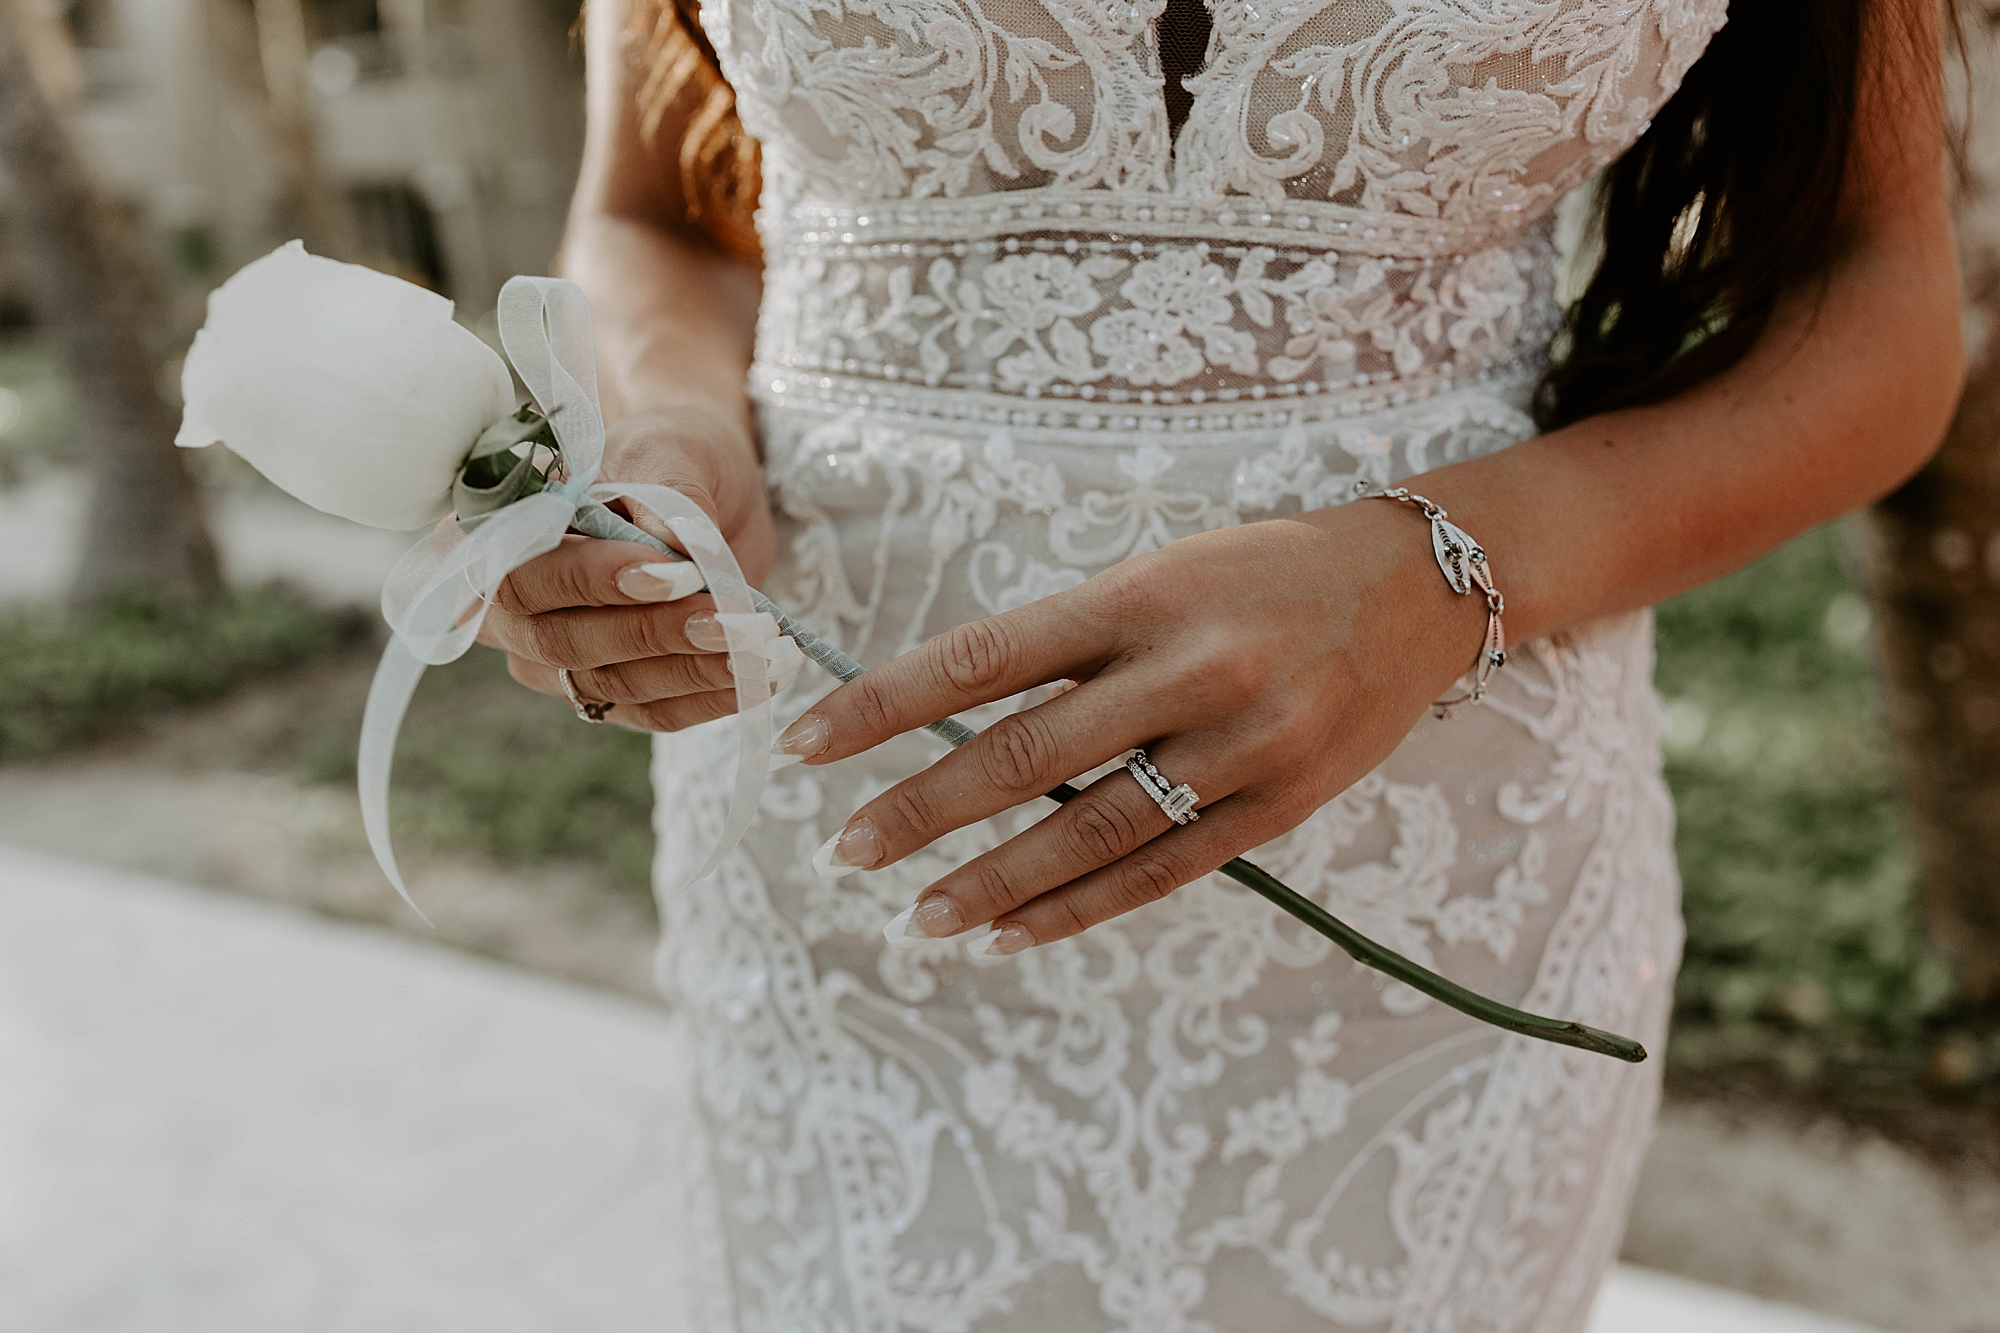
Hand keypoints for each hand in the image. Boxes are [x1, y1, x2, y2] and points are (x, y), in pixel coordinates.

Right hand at [482, 406, 784, 730]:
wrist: (705, 480)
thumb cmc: (672, 454)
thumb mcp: (674, 451)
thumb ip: (668, 494)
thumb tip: (676, 549)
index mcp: (503, 533)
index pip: (522, 573)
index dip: (591, 581)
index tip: (676, 574)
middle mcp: (515, 605)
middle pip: (565, 641)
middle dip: (655, 634)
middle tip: (734, 621)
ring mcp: (559, 657)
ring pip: (613, 684)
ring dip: (693, 672)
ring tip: (761, 648)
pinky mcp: (611, 690)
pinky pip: (651, 711)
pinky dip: (708, 699)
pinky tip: (758, 679)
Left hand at [776, 502, 1486, 951]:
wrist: (1422, 586)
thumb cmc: (1262, 572)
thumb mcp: (1161, 574)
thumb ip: (1072, 645)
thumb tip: (953, 720)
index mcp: (1142, 594)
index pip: (983, 657)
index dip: (886, 706)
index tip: (806, 744)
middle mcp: (1193, 669)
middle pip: (1027, 756)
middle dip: (924, 811)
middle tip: (849, 851)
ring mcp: (1244, 745)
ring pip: (1093, 831)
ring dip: (995, 881)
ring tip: (920, 917)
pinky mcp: (1282, 805)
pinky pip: (1164, 870)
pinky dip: (1081, 907)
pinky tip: (1013, 932)